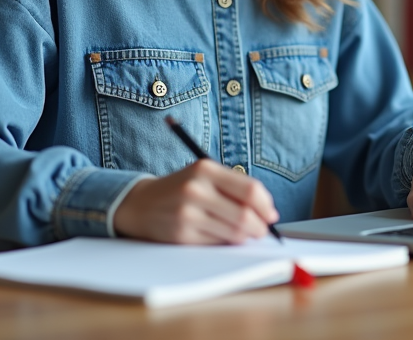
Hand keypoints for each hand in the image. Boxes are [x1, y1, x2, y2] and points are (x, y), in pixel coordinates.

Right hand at [112, 160, 279, 243]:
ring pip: (234, 232)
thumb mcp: (204, 175)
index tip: (271, 214)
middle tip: (262, 230)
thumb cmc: (181, 189)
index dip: (266, 205)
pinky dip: (226, 242)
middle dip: (260, 227)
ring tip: (244, 233)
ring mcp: (188, 213)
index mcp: (205, 169)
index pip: (250, 190)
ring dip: (245, 236)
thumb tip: (268, 211)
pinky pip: (217, 243)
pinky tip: (222, 236)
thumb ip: (234, 187)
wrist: (141, 204)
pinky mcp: (182, 235)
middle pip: (245, 214)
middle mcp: (196, 189)